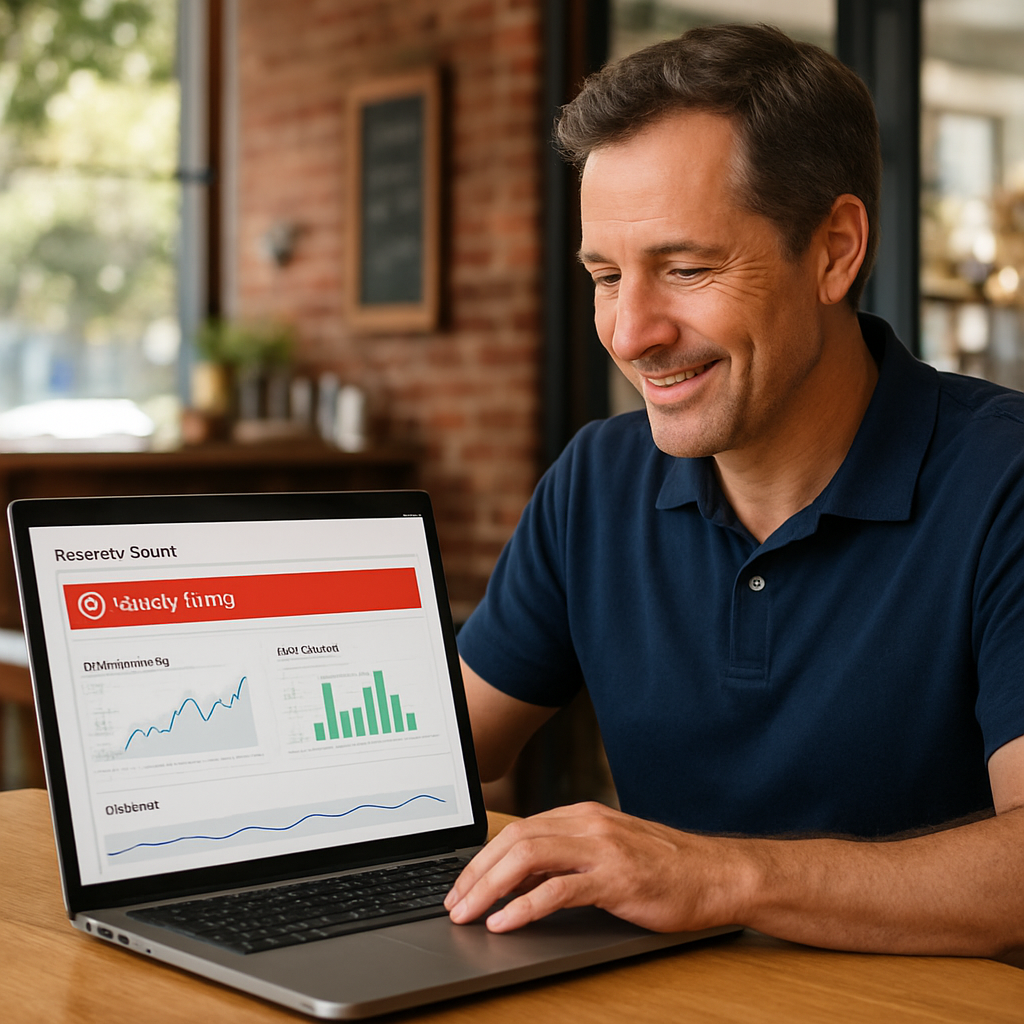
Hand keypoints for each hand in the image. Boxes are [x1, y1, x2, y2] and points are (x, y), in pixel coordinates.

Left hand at [444, 801, 752, 932]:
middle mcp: (587, 825)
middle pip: (515, 840)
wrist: (718, 874)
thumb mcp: (609, 851)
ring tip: (468, 914)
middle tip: (454, 904)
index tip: (462, 885)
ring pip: (528, 858)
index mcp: (582, 815)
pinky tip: (505, 923)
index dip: (483, 858)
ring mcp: (602, 850)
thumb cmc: (666, 867)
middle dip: (477, 873)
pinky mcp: (616, 879)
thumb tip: (519, 880)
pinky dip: (524, 907)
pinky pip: (558, 890)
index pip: (518, 830)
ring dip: (490, 888)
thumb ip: (568, 856)